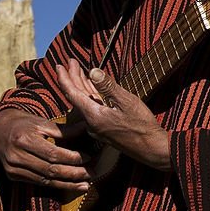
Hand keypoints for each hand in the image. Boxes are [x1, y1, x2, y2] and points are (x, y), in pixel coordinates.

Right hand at [0, 107, 90, 191]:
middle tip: (92, 173)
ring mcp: (12, 168)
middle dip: (73, 173)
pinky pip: (38, 183)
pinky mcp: (12, 176)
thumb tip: (88, 128)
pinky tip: (70, 185)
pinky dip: (55, 185)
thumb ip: (64, 130)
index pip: (53, 153)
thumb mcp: (42, 122)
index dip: (72, 157)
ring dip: (67, 184)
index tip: (89, 157)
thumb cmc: (23, 123)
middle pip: (50, 169)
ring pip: (45, 180)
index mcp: (23, 139)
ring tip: (85, 185)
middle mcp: (16, 156)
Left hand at [55, 58, 172, 171]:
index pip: (72, 93)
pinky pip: (92, 108)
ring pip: (84, 102)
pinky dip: (90, 95)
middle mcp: (90, 122)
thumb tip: (93, 71)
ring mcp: (96, 127)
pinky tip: (92, 88)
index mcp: (94, 115)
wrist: (151, 148)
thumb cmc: (141, 125)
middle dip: (73, 78)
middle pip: (76, 97)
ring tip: (79, 71)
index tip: (58, 66)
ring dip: (81, 85)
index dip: (64, 78)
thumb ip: (108, 87)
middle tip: (70, 62)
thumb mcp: (127, 102)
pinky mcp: (103, 129)